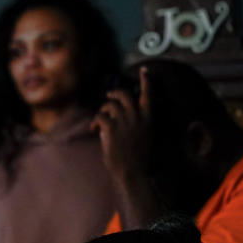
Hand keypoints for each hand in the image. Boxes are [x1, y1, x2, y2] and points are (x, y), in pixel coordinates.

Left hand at [90, 66, 151, 181]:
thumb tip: (119, 119)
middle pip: (124, 95)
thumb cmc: (138, 159)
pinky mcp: (111, 128)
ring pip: (110, 105)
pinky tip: (93, 130)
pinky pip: (99, 118)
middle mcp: (138, 116)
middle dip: (115, 93)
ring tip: (100, 121)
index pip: (148, 94)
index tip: (144, 70)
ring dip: (103, 111)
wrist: (133, 172)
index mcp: (149, 118)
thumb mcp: (143, 138)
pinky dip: (94, 123)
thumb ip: (133, 125)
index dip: (146, 81)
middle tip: (109, 95)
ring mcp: (124, 121)